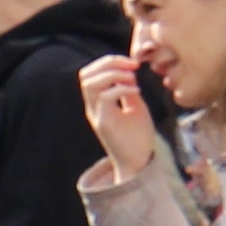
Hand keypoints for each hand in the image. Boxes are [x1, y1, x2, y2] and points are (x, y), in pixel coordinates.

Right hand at [78, 53, 160, 170]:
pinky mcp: (104, 124)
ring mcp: (97, 115)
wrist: (139, 163)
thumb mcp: (135, 107)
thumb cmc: (138, 136)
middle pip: (85, 76)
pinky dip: (120, 89)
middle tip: (133, 65)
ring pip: (89, 84)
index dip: (109, 62)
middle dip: (108, 63)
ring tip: (133, 78)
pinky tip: (136, 91)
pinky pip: (104, 98)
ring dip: (112, 74)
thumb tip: (128, 74)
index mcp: (99, 102)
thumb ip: (128, 91)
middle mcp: (93, 107)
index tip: (133, 63)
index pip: (91, 73)